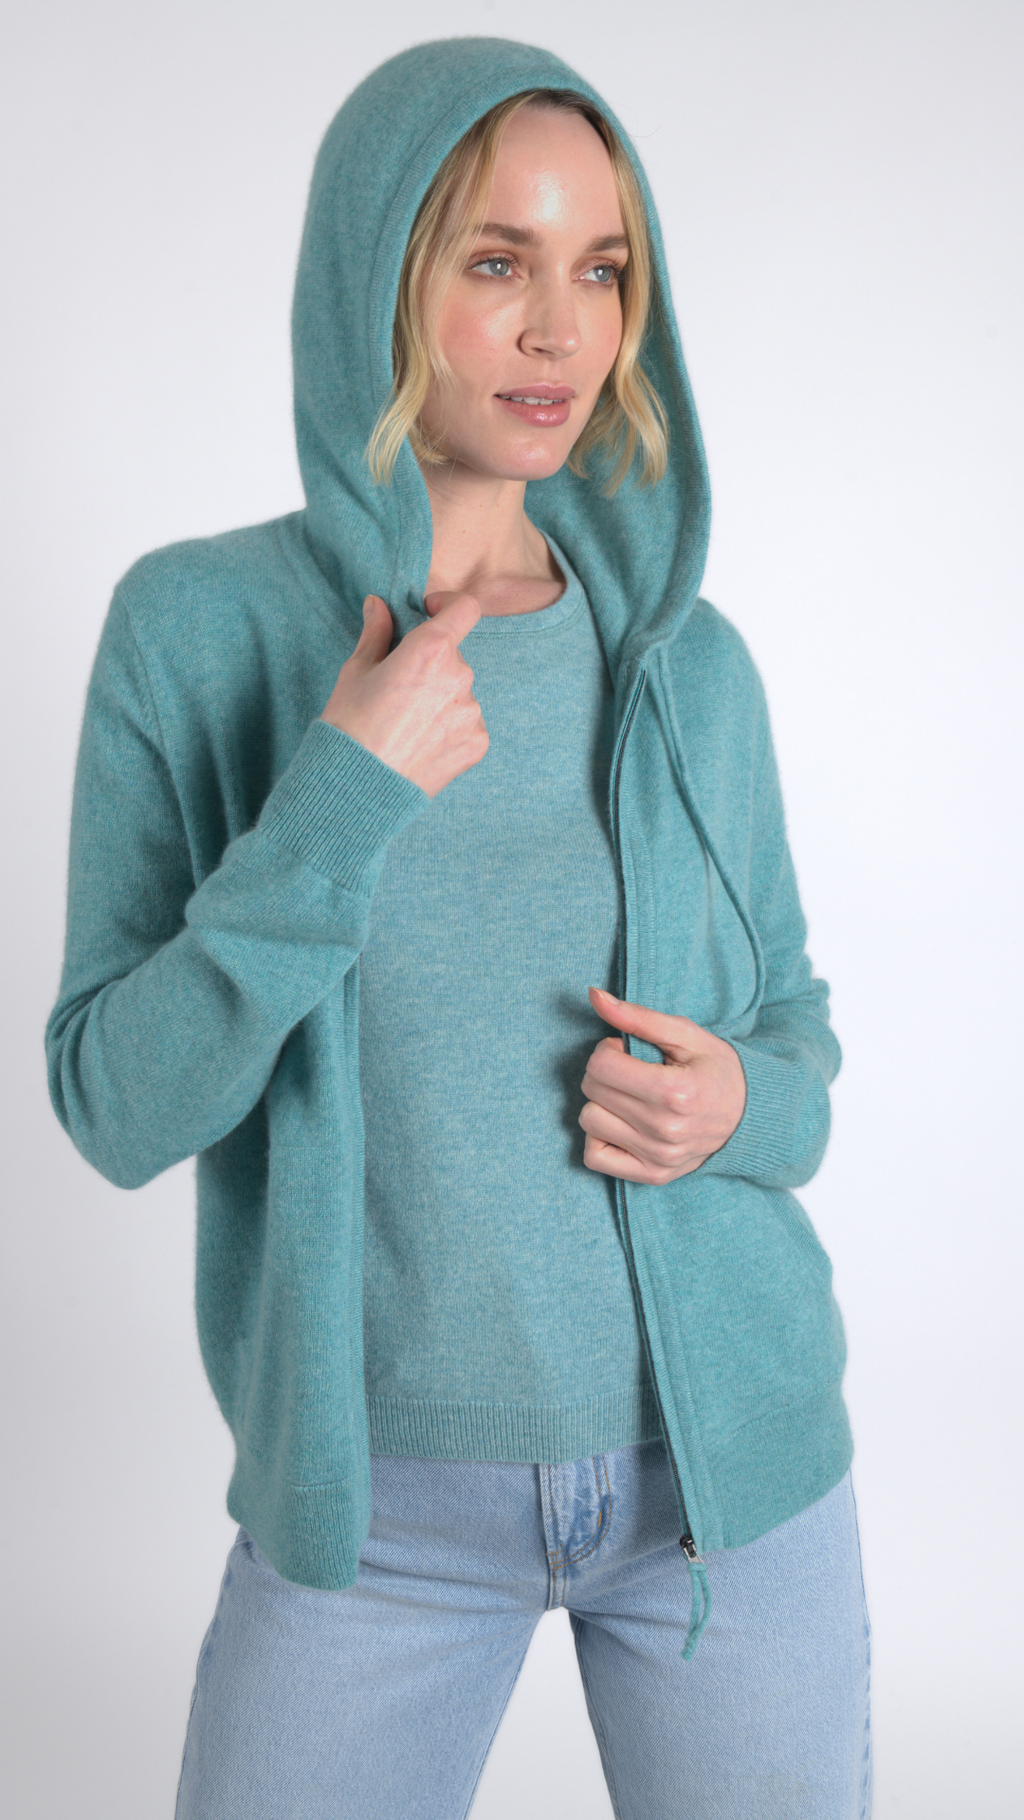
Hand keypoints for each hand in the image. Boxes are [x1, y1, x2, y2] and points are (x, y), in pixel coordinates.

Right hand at [321, 591, 488, 797]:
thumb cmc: (349, 725)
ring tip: (406, 725)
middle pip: (454, 656)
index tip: (429, 613)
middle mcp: (459, 676)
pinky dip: (448, 728)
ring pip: (459, 692)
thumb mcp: (356, 671)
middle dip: (430, 664)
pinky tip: (420, 744)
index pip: (465, 608)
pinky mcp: (477, 743)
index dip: (448, 605)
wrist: (357, 787)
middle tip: (398, 690)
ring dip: (440, 698)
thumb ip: (376, 633)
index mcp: (431, 649)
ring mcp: (472, 712)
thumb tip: (379, 606)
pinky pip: (467, 723)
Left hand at [579, 988, 746, 1183]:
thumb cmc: (717, 1070)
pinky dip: (599, 1137)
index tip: (628, 1052)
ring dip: (601, 1103)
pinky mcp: (652, 1175)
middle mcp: (664, 1129)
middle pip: (592, 1091)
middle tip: (631, 1071)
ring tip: (629, 1097)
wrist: (750, 1116)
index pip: (601, 1066)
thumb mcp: (685, 1034)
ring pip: (589, 1122)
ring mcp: (658, 1156)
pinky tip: (621, 1123)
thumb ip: (638, 1016)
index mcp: (674, 1092)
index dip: (608, 1050)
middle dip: (604, 1073)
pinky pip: (595, 1157)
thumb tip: (594, 995)